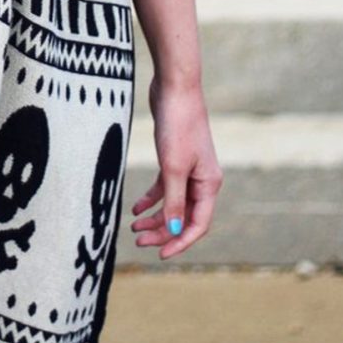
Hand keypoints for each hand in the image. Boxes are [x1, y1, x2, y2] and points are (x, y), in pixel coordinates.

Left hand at [130, 76, 222, 258]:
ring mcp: (189, 168)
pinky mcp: (175, 157)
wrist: (174, 87)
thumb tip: (175, 233)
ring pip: (173, 203)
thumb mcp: (173, 167)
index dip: (179, 242)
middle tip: (138, 240)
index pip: (198, 225)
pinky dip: (151, 198)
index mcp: (209, 184)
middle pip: (184, 216)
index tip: (159, 254)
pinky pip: (165, 186)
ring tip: (133, 226)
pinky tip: (135, 207)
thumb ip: (174, 202)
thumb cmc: (178, 125)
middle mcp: (203, 179)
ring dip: (155, 217)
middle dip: (163, 231)